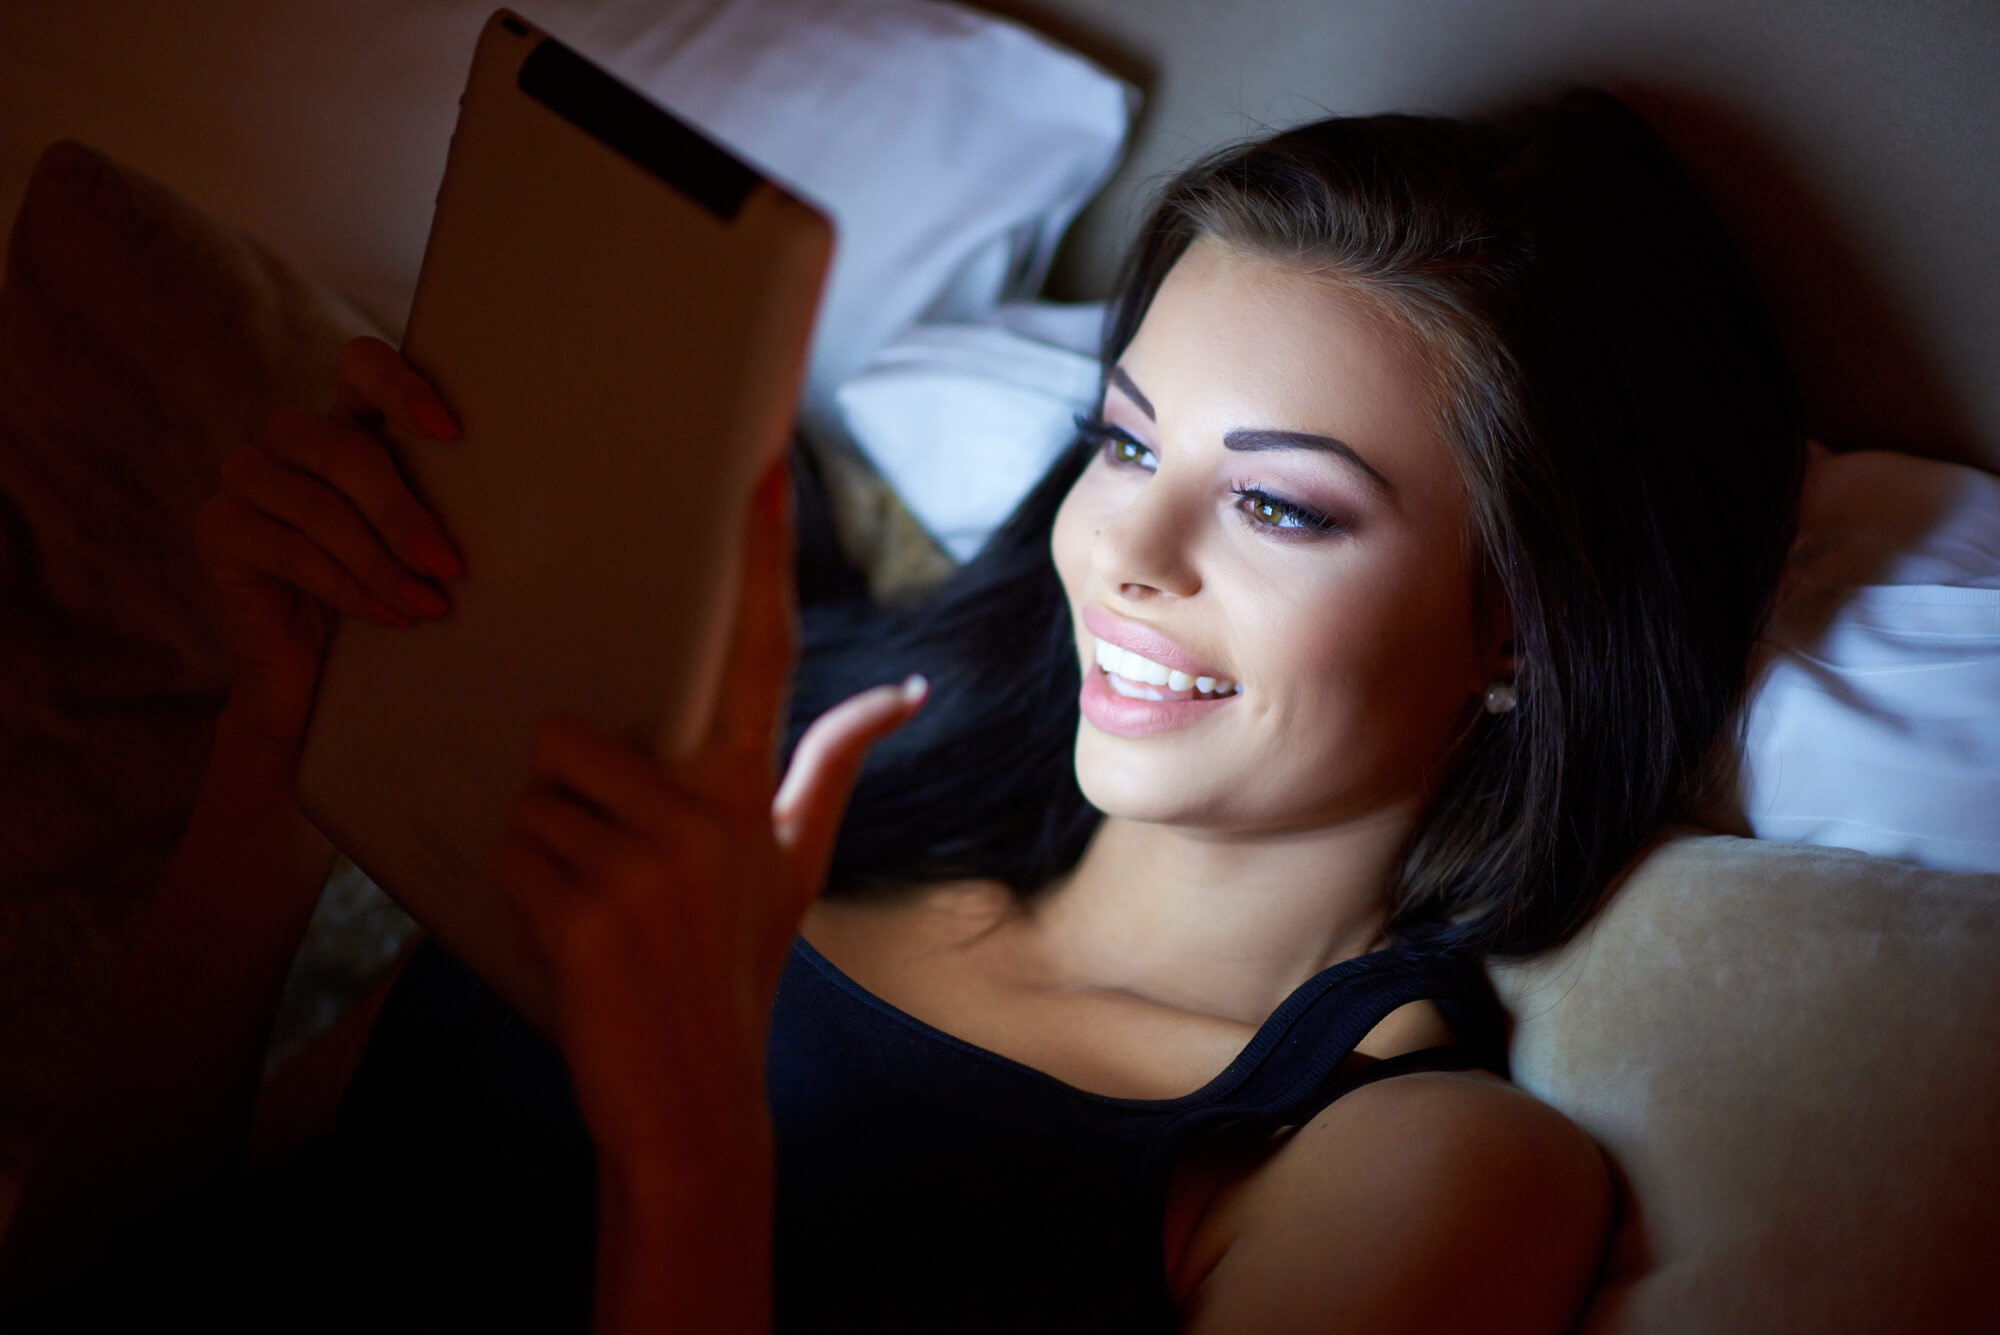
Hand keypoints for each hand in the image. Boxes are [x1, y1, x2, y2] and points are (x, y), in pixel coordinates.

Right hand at [192, 336, 466, 749]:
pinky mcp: (218, 529)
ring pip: (318, 506)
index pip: (362, 366)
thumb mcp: (423, 545)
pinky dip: (346, 587)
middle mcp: (293, 439)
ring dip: (380, 562)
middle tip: (450, 565)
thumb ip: (447, 509)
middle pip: (343, 449)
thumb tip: (527, 511)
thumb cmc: (390, 596)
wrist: (315, 676)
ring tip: (428, 606)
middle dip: (402, 512)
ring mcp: (249, 478)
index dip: (400, 387)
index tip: (450, 430)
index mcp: (349, 422)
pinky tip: (390, 616)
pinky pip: (287, 549)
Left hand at [490, 458, 925, 1170]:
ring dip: (543, 851)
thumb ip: (832, 764)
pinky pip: (511, 848)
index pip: (760, 649)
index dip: (759, 557)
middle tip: (614, 874)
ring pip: (536, 793)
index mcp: (752, 790)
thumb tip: (905, 693)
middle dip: (573, 794)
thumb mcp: (796, 862)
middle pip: (579, 736)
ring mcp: (648, 863)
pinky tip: (570, 943)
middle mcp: (707, 814)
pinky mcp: (586, 908)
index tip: (759, 470)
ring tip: (593, 913)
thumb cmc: (739, 967)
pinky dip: (520, 893)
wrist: (690, 1096)